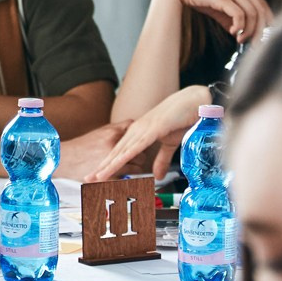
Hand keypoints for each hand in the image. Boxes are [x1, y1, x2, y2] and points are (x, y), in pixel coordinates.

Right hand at [54, 120, 135, 180]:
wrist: (64, 160)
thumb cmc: (81, 147)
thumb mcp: (98, 133)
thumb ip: (115, 131)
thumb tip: (131, 131)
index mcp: (112, 132)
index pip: (134, 127)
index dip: (137, 132)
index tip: (138, 136)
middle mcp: (115, 145)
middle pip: (142, 147)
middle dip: (140, 153)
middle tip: (137, 156)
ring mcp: (114, 161)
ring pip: (140, 165)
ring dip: (136, 166)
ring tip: (131, 167)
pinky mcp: (112, 176)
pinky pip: (131, 177)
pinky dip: (130, 177)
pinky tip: (126, 175)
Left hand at [83, 87, 205, 182]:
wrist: (193, 102)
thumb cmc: (182, 119)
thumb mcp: (170, 144)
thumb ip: (161, 160)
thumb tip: (157, 176)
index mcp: (139, 133)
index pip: (121, 152)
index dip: (109, 164)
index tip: (99, 175)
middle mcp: (137, 131)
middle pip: (116, 152)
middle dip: (102, 166)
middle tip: (88, 178)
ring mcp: (142, 129)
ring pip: (122, 151)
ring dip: (109, 164)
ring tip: (96, 176)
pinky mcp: (152, 129)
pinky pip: (136, 146)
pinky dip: (124, 157)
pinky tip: (115, 164)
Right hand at [161, 0, 273, 42]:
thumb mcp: (218, 6)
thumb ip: (230, 17)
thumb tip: (239, 33)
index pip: (263, 5)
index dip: (267, 23)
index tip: (263, 38)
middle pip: (261, 10)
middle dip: (261, 31)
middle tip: (255, 45)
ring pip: (252, 13)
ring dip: (249, 30)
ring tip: (240, 40)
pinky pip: (239, 14)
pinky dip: (239, 26)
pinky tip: (233, 32)